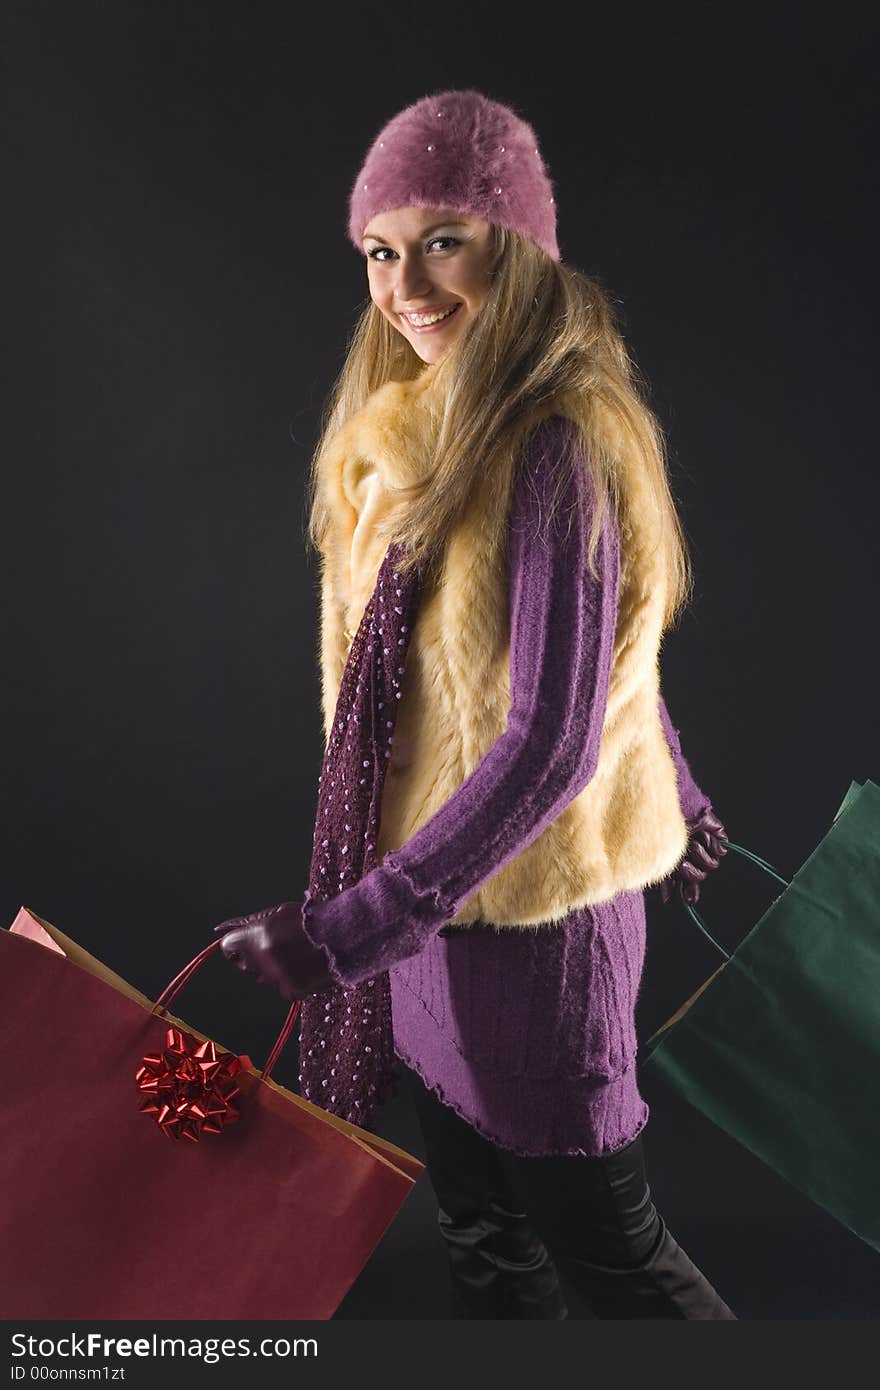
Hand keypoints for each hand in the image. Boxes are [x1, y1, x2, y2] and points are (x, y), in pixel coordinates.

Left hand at [212, 900, 339, 1000]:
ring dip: (276, 970)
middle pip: (247, 965)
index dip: (238, 945)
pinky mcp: (292, 991)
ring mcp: (276, 977)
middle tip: (282, 946)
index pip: (228, 947)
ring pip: (266, 978)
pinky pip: (284, 989)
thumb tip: (219, 929)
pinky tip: (307, 967)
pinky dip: (293, 982)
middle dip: (258, 958)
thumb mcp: (277, 914)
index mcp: (255, 937)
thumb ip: (248, 923)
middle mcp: (261, 959)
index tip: (248, 944)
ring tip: (299, 955)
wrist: (343, 935)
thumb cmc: (309, 920)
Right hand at [659, 807, 728, 906]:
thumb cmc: (663, 832)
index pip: (690, 884)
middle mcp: (696, 857)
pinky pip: (720, 851)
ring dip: (699, 853)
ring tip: (691, 841)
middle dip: (692, 870)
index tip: (688, 899)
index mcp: (683, 863)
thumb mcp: (663, 858)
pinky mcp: (718, 837)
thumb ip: (667, 881)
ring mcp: (708, 847)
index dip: (691, 892)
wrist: (672, 812)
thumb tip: (667, 901)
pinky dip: (710, 843)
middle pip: (701, 876)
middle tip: (683, 861)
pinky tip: (701, 833)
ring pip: (712, 865)